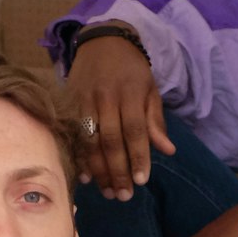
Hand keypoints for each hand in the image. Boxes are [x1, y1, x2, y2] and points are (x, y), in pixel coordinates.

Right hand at [67, 27, 174, 198]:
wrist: (102, 40)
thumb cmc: (131, 69)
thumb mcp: (150, 89)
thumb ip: (155, 121)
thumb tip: (167, 151)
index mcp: (130, 93)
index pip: (135, 130)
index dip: (138, 156)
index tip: (142, 180)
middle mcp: (106, 97)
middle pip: (111, 140)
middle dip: (118, 170)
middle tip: (125, 195)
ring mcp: (85, 100)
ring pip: (90, 141)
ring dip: (99, 170)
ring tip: (109, 192)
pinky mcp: (70, 103)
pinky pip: (75, 136)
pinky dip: (80, 158)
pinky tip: (85, 177)